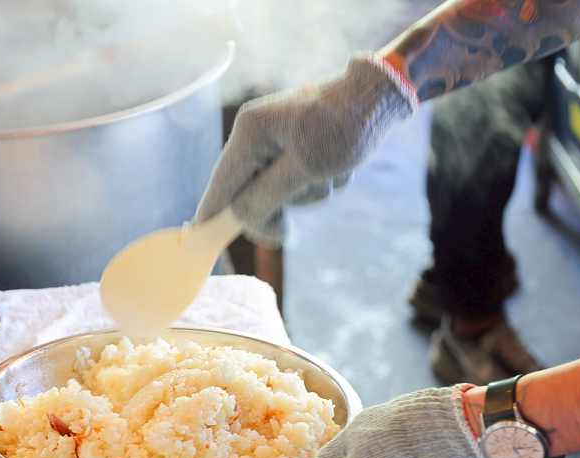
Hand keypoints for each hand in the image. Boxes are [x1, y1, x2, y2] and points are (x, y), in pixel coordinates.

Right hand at [195, 53, 417, 247]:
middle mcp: (256, 135)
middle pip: (247, 193)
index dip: (211, 215)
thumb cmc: (346, 126)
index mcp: (250, 133)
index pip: (221, 184)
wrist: (381, 96)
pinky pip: (297, 182)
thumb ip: (267, 196)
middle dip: (277, 206)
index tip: (198, 240)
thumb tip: (240, 218)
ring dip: (306, 193)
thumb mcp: (307, 167)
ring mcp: (276, 141)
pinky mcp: (295, 147)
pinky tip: (337, 165)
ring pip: (277, 192)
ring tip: (331, 172)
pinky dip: (317, 182)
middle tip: (286, 231)